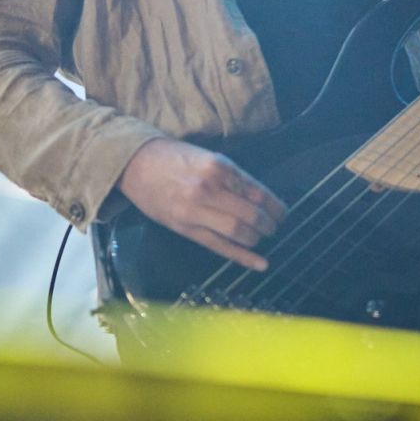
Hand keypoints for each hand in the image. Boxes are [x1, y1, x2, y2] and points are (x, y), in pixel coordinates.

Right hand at [117, 137, 287, 270]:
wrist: (137, 164)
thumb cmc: (174, 158)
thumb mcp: (209, 157)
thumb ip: (233, 178)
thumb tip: (262, 199)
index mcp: (220, 167)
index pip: (259, 193)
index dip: (276, 208)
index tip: (282, 213)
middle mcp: (210, 189)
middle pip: (252, 215)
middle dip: (269, 225)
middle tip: (274, 227)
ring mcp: (196, 211)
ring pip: (239, 232)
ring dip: (257, 239)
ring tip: (261, 237)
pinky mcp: (186, 228)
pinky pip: (220, 246)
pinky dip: (243, 257)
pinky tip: (259, 263)